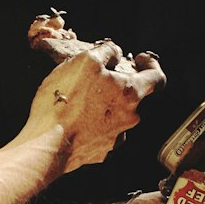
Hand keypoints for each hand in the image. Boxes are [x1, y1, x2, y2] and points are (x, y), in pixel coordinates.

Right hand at [27, 34, 166, 173]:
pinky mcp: (99, 151)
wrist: (48, 146)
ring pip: (116, 115)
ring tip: (79, 100)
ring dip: (104, 105)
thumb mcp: (84, 62)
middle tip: (98, 78)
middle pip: (132, 96)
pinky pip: (101, 133)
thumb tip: (114, 52)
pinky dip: (91, 124)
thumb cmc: (65, 104)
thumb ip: (106, 52)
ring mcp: (115, 138)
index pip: (156, 77)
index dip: (151, 65)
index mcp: (129, 93)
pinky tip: (74, 119)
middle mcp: (129, 118)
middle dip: (118, 85)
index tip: (141, 60)